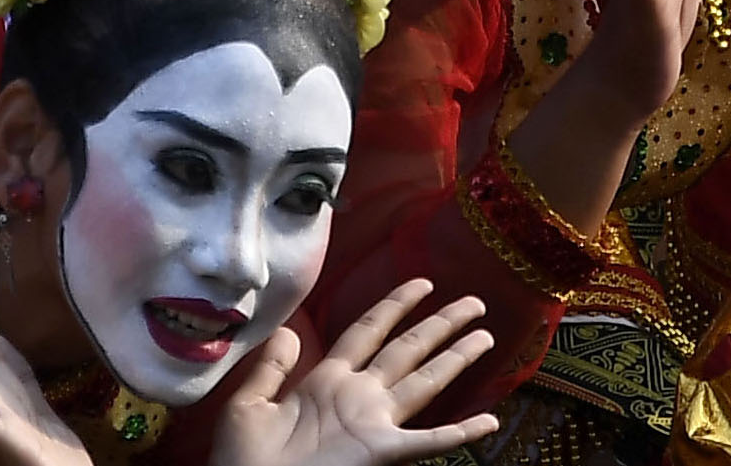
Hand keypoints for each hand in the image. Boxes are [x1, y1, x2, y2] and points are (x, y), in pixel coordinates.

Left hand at [211, 280, 504, 465]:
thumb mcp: (247, 407)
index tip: (422, 283)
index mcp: (327, 381)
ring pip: (425, 382)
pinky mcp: (380, 453)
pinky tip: (487, 423)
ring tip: (486, 338)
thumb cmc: (243, 462)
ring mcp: (373, 424)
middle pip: (408, 349)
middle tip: (474, 302)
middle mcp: (358, 397)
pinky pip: (427, 442)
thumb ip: (270, 368)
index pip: (367, 331)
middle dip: (441, 324)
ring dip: (455, 360)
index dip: (394, 306)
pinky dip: (459, 433)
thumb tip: (289, 330)